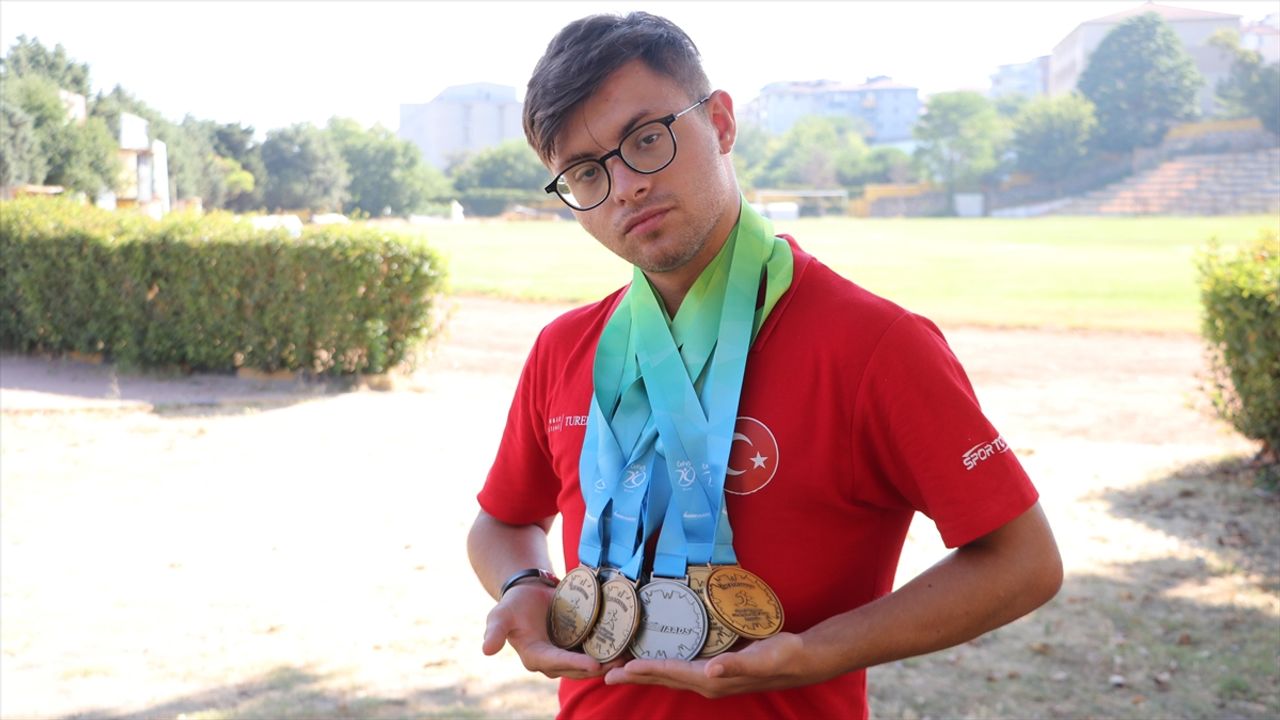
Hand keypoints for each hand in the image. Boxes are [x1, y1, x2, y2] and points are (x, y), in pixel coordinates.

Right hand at [482, 584, 621, 678]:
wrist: (528, 591)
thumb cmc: (513, 603)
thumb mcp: (500, 615)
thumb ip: (495, 631)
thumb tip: (486, 650)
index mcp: (535, 657)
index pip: (556, 663)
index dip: (574, 664)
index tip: (594, 664)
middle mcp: (552, 661)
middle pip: (578, 667)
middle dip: (599, 667)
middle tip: (620, 663)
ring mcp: (566, 654)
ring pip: (589, 662)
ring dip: (609, 662)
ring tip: (629, 658)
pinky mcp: (578, 645)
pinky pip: (595, 649)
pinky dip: (610, 650)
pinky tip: (628, 646)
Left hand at [603, 632, 810, 697]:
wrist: (801, 660)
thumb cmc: (781, 655)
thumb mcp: (760, 657)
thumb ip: (735, 664)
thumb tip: (710, 671)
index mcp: (712, 680)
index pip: (671, 672)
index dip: (645, 669)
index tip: (620, 668)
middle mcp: (707, 683)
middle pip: (664, 678)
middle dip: (635, 675)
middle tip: (607, 671)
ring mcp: (711, 679)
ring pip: (670, 676)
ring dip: (646, 672)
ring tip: (624, 667)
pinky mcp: (716, 671)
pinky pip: (682, 669)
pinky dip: (664, 666)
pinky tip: (658, 660)